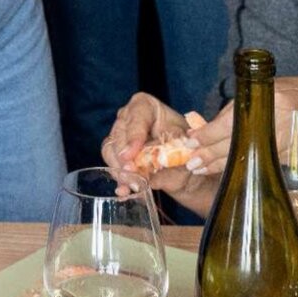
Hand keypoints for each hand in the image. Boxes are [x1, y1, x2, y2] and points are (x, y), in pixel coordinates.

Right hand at [102, 97, 227, 211]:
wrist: (186, 167)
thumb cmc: (187, 148)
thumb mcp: (183, 145)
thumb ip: (165, 151)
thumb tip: (144, 164)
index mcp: (147, 107)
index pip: (136, 114)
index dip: (133, 134)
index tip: (133, 153)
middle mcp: (128, 118)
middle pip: (119, 134)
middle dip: (125, 156)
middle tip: (132, 172)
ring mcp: (120, 137)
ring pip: (110, 151)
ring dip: (121, 170)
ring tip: (134, 183)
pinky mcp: (116, 156)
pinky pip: (111, 166)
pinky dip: (120, 180)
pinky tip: (125, 190)